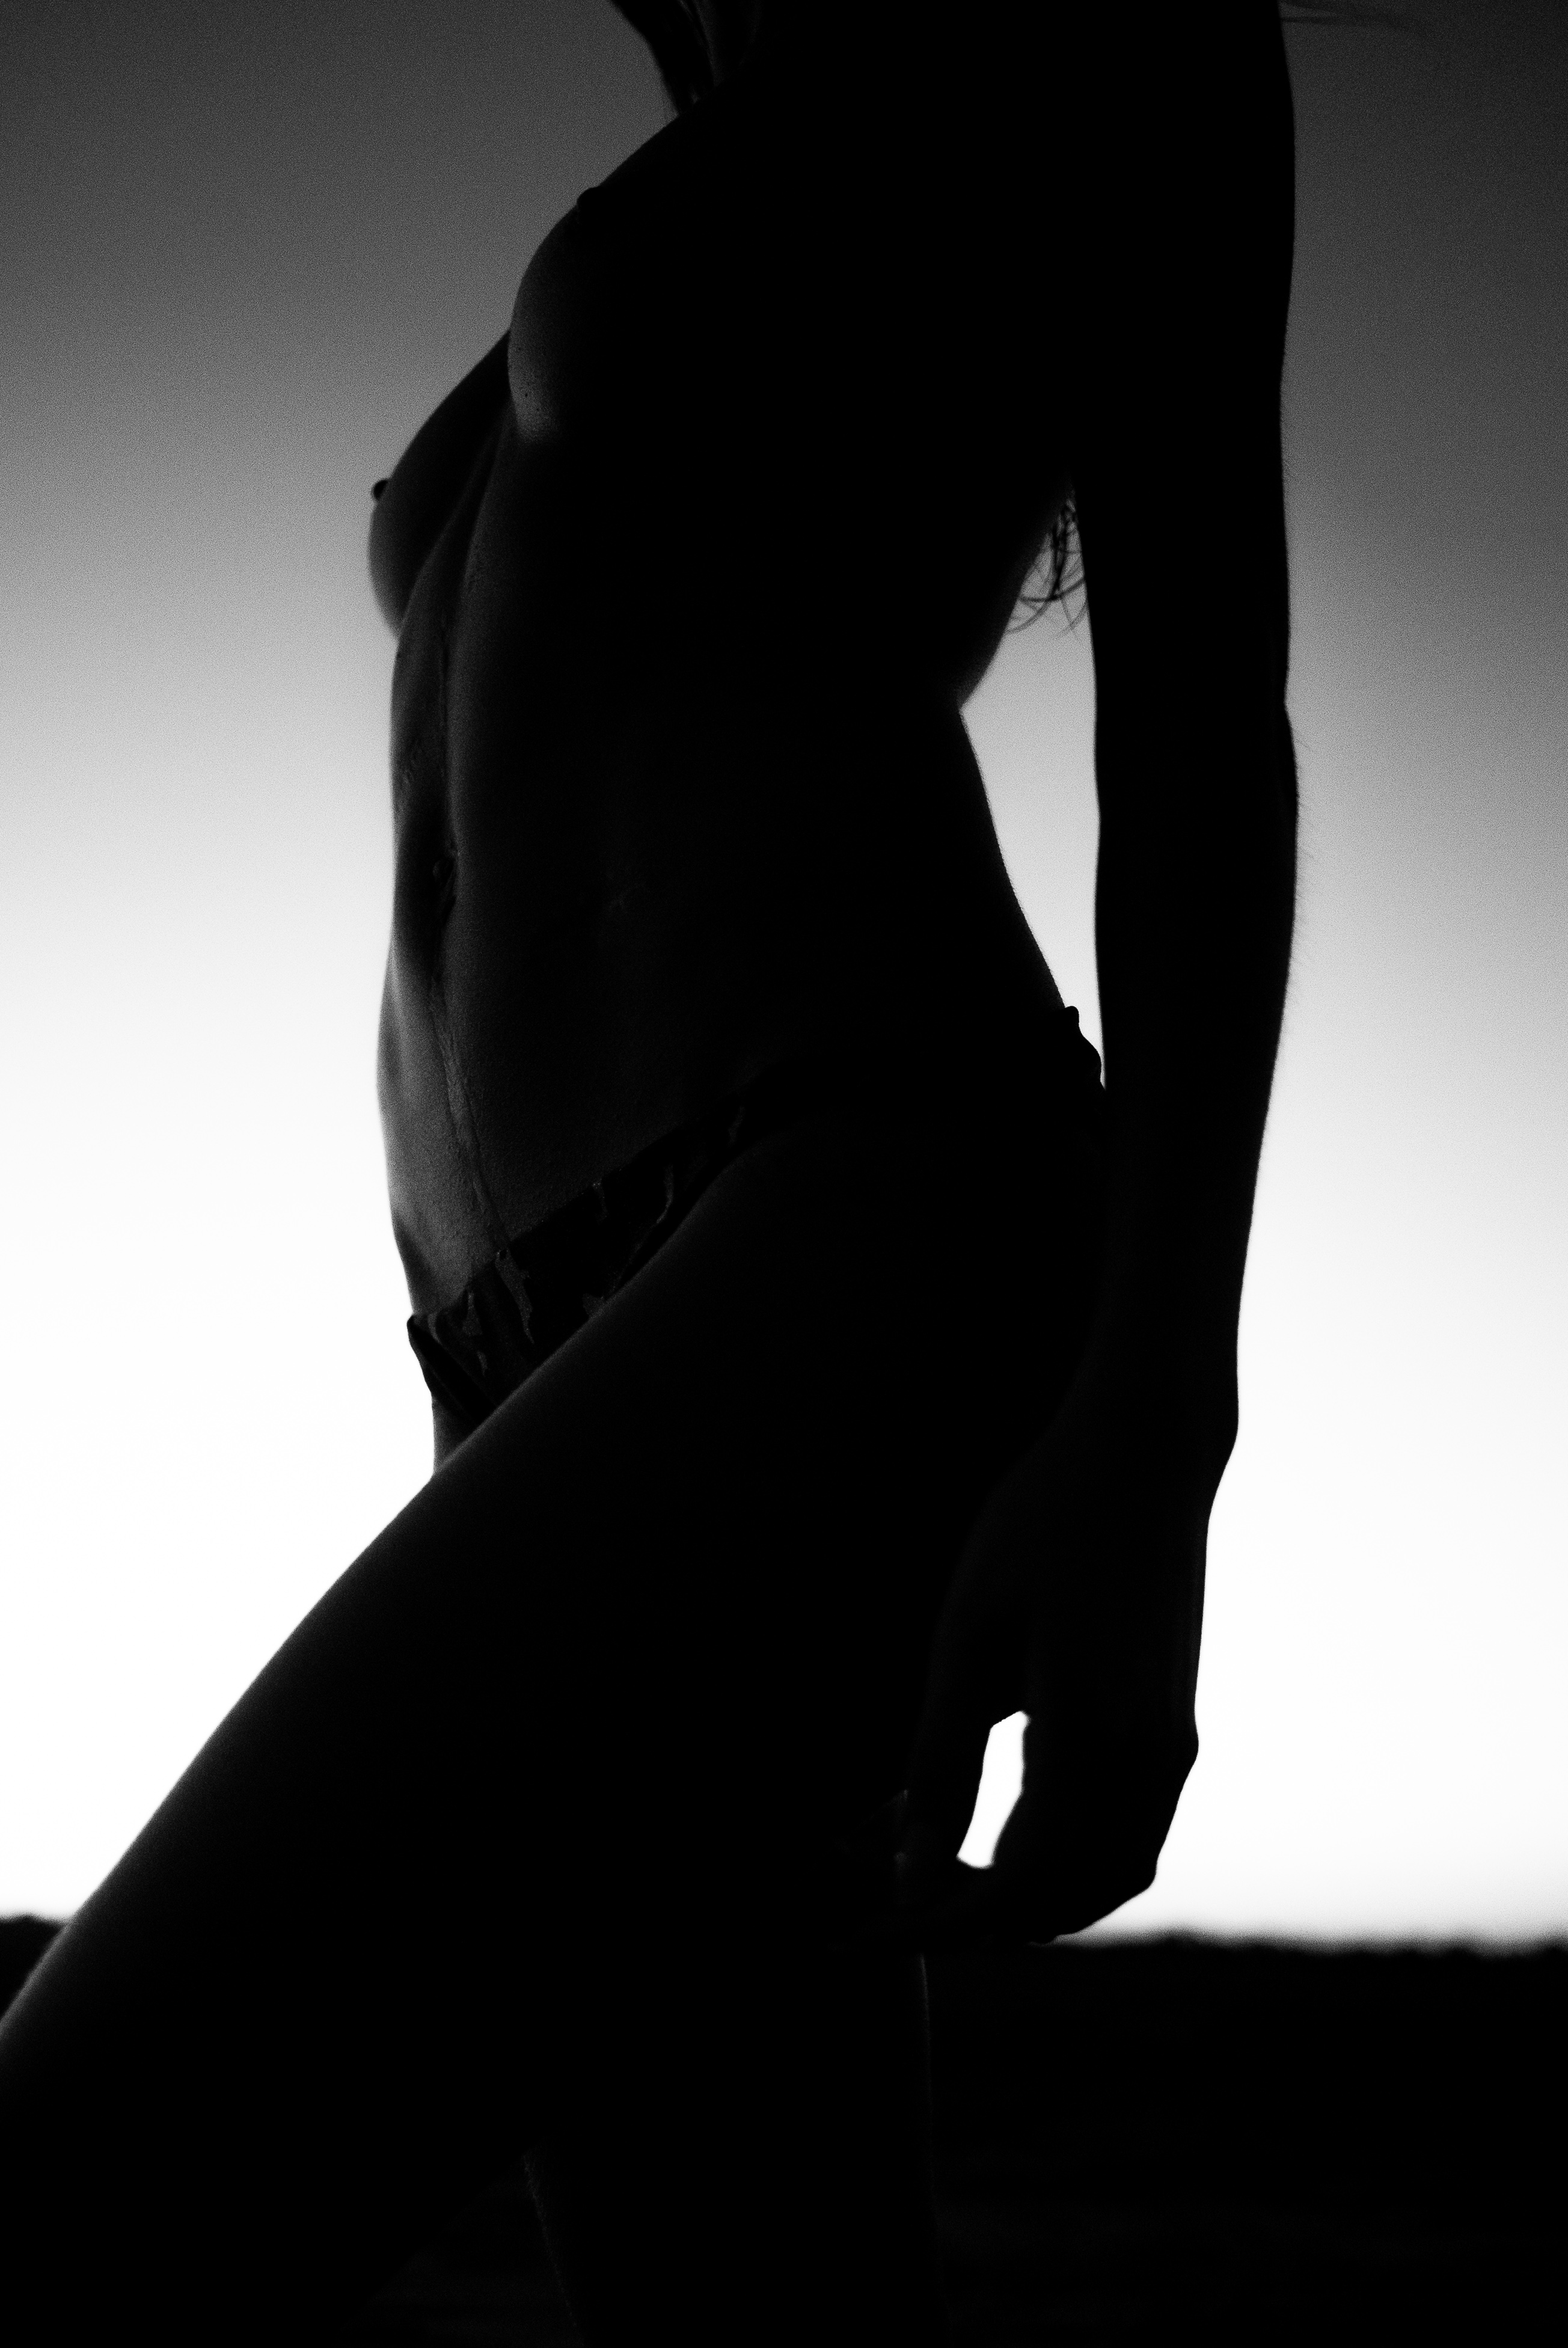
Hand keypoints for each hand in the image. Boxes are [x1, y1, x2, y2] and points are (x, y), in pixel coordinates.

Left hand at [885, 1356, 1230, 1949]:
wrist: (1146, 1453)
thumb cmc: (1042, 1523)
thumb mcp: (969, 1629)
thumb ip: (942, 1756)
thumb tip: (911, 1876)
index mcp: (1094, 1739)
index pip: (1014, 1886)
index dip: (937, 1921)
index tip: (866, 1924)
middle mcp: (1149, 1764)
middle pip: (1062, 1904)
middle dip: (972, 1922)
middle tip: (884, 1904)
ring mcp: (1172, 1751)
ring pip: (1104, 1885)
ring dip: (1026, 1904)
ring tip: (936, 1878)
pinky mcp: (1176, 1733)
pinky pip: (1128, 1844)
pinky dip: (1068, 1871)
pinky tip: (1002, 1840)